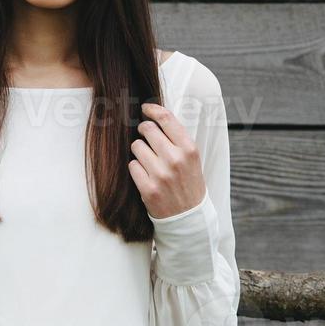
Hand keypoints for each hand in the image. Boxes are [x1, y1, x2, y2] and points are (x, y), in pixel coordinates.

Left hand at [129, 101, 205, 218]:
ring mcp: (161, 174)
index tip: (145, 108)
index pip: (166, 118)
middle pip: (147, 129)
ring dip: (140, 151)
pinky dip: (136, 169)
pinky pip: (132, 165)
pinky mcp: (148, 188)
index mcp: (189, 149)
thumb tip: (154, 116)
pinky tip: (146, 175)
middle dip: (144, 131)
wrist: (189, 217)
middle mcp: (175, 159)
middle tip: (147, 139)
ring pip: (136, 146)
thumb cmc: (189, 182)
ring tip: (150, 162)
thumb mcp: (192, 158)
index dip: (152, 110)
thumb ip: (176, 138)